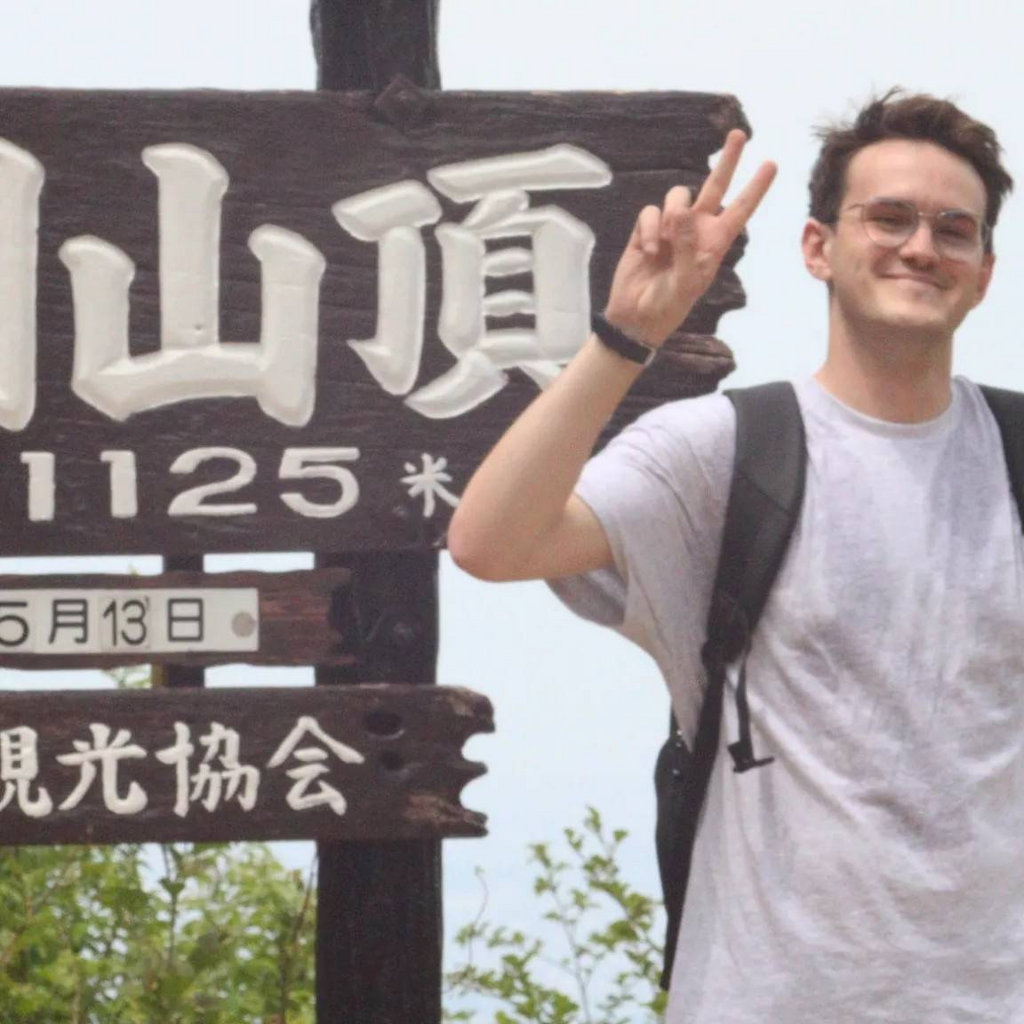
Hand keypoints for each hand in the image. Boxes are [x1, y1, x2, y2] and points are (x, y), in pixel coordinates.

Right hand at [603, 130, 776, 346]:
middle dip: (728, 161)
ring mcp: (671, 228)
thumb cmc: (667, 306)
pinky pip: (650, 212)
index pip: (740, 210)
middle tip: (739, 135)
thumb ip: (686, 247)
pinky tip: (648, 251)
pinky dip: (648, 229)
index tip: (772, 164)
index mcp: (715, 243)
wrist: (635, 318)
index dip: (756, 188)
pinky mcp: (645, 230)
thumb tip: (681, 211)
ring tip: (664, 240)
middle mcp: (696, 230)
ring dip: (673, 211)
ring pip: (678, 196)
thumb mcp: (684, 282)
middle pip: (716, 186)